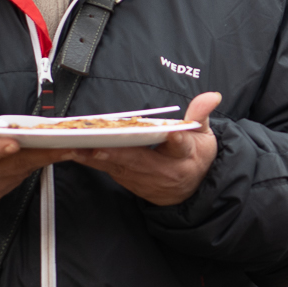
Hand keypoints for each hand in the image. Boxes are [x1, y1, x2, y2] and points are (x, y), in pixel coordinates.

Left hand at [71, 91, 221, 205]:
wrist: (190, 190)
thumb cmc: (195, 156)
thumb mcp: (205, 135)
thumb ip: (202, 114)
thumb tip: (212, 96)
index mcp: (186, 155)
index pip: (181, 146)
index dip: (177, 140)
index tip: (173, 133)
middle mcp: (164, 170)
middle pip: (140, 160)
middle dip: (118, 153)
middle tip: (99, 144)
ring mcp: (144, 178)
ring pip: (119, 166)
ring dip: (96, 157)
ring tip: (77, 146)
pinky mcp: (128, 181)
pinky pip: (108, 170)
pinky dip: (91, 161)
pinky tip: (75, 151)